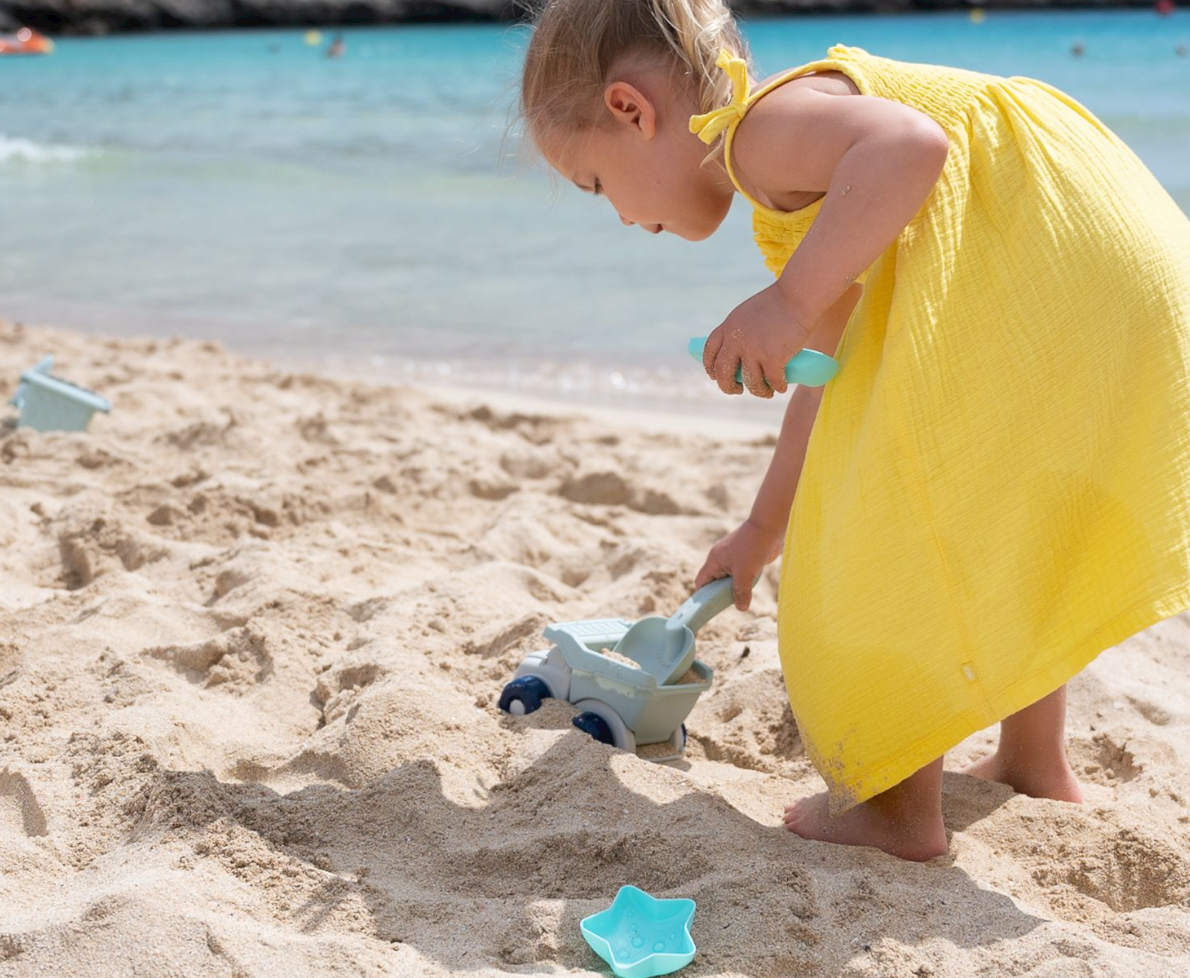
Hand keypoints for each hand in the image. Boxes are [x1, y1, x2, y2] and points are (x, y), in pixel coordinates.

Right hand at [694, 517, 785, 610]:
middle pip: (714, 581)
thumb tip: (741, 608)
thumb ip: (741, 592)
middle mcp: (720, 559)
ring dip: (734, 587)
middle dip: (720, 593)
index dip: (702, 595)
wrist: (769, 527)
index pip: (701, 581)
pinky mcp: (744, 557)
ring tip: (741, 597)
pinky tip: (751, 586)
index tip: (707, 607)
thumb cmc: (753, 547)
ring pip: (728, 578)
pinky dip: (743, 581)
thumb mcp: (745, 574)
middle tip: (729, 605)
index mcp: (714, 561)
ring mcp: (732, 557)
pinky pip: (739, 573)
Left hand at [702, 282, 812, 397]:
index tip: (715, 377)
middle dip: (728, 387)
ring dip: (759, 391)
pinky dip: (777, 387)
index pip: (709, 352)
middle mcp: (736, 340)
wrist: (798, 295)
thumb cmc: (780, 302)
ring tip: (766, 392)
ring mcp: (753, 350)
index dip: (710, 367)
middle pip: (723, 373)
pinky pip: (772, 381)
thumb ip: (742, 330)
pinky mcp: (772, 358)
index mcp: (729, 326)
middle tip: (737, 390)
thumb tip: (741, 353)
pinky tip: (781, 387)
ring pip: (750, 382)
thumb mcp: (750, 313)